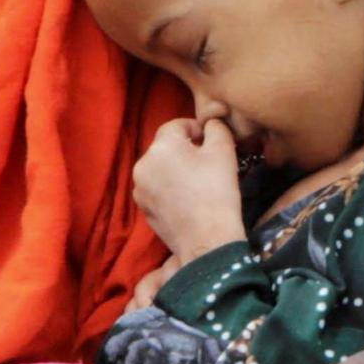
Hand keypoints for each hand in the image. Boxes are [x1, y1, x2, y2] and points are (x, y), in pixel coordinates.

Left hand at [134, 117, 246, 258]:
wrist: (208, 239)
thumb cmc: (218, 191)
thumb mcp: (224, 150)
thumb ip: (216, 127)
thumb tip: (210, 124)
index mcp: (161, 146)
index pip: (177, 125)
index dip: (196, 129)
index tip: (211, 142)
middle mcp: (143, 164)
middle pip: (165, 147)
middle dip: (184, 151)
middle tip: (207, 164)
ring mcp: (139, 188)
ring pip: (159, 169)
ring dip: (175, 170)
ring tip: (197, 184)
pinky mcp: (142, 208)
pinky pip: (156, 189)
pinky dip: (169, 189)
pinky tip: (187, 200)